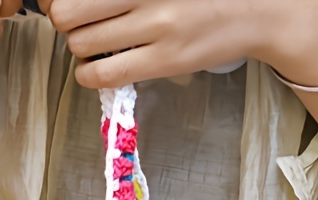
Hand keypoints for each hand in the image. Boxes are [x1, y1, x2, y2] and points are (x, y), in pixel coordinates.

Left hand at [38, 0, 275, 87]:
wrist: (253, 10)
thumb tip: (70, 2)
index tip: (64, 3)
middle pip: (69, 12)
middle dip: (65, 20)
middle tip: (77, 24)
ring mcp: (157, 26)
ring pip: (82, 44)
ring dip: (79, 49)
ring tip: (93, 46)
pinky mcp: (164, 61)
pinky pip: (104, 75)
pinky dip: (88, 75)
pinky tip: (95, 69)